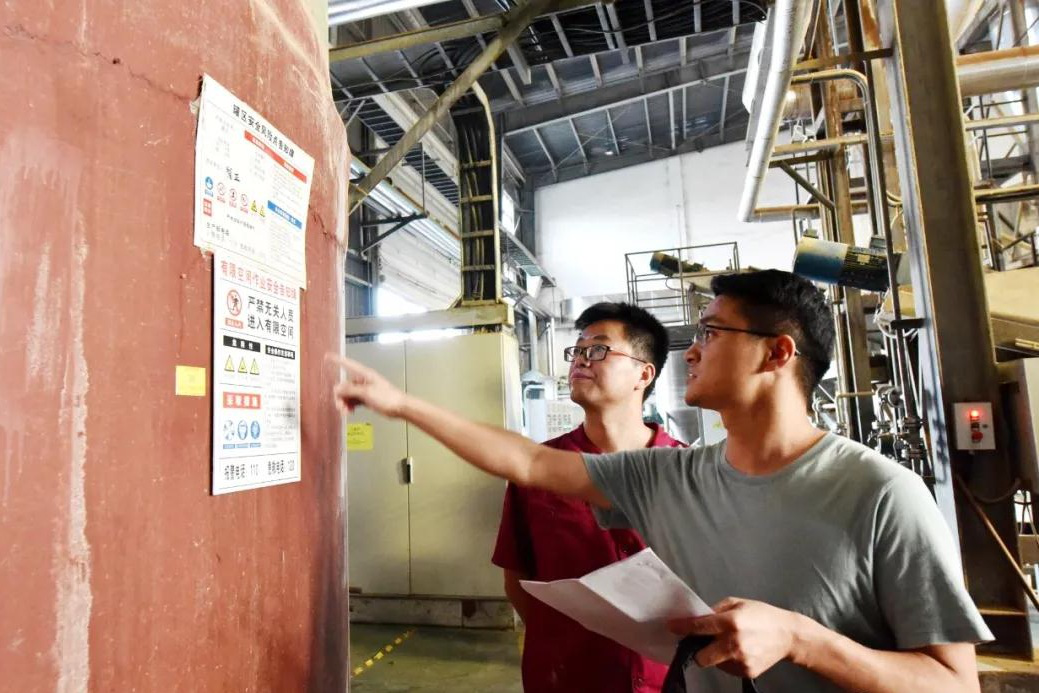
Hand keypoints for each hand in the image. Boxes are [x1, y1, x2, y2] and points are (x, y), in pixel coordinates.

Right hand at [328, 354, 407, 417]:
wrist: (399, 407)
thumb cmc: (387, 397)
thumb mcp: (366, 393)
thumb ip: (350, 390)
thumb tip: (337, 388)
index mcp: (364, 374)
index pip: (348, 364)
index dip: (337, 360)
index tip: (327, 356)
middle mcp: (363, 380)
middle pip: (345, 385)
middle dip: (340, 396)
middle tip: (340, 407)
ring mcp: (365, 390)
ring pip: (348, 395)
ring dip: (345, 403)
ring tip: (346, 412)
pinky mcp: (366, 399)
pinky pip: (354, 400)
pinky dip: (350, 406)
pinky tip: (349, 411)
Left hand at [667, 598, 804, 678]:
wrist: (788, 635)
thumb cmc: (762, 615)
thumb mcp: (738, 603)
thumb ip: (716, 611)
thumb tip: (698, 619)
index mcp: (731, 622)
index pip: (699, 627)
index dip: (682, 627)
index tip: (671, 627)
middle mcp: (734, 643)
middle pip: (701, 657)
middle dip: (698, 651)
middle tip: (703, 643)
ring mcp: (741, 660)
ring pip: (714, 664)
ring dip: (715, 655)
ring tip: (730, 643)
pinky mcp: (747, 672)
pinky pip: (727, 668)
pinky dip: (728, 661)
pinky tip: (740, 651)